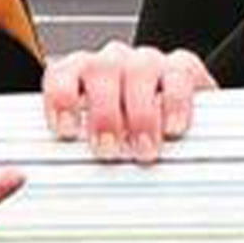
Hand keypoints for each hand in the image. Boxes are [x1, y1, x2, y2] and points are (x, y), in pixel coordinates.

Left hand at [43, 41, 211, 163]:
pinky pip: (178, 74)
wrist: (181, 112)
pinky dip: (174, 102)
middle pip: (100, 70)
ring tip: (143, 148)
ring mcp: (147, 61)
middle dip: (103, 113)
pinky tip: (172, 128)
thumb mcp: (101, 137)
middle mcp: (113, 61)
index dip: (61, 98)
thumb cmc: (128, 129)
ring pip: (138, 69)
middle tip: (108, 149)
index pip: (62, 73)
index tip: (67, 130)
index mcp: (82, 73)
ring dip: (140, 113)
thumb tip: (76, 181)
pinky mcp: (183, 66)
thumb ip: (85, 147)